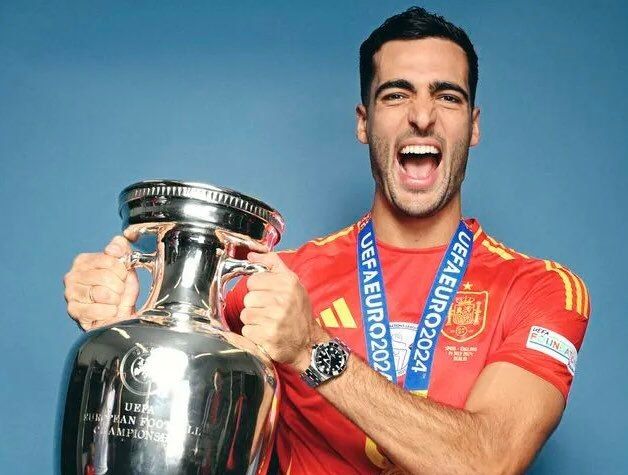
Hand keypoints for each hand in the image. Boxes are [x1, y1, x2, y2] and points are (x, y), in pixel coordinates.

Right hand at [64, 235, 138, 330]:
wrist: (120, 314)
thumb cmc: (120, 290)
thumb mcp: (125, 266)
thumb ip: (121, 248)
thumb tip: (113, 248)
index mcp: (83, 261)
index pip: (109, 260)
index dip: (122, 270)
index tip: (123, 276)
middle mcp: (73, 275)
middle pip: (105, 277)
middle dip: (119, 286)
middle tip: (119, 290)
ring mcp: (71, 294)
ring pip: (101, 293)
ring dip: (115, 300)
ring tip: (113, 300)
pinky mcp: (73, 311)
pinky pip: (96, 310)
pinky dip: (109, 311)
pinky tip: (109, 310)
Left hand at [241, 252, 328, 370]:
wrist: (308, 343)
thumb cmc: (298, 312)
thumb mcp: (292, 283)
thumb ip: (273, 264)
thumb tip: (251, 255)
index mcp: (288, 283)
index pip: (253, 280)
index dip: (258, 289)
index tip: (267, 295)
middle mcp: (283, 300)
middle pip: (248, 298)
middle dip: (255, 306)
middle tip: (268, 311)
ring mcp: (275, 319)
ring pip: (245, 314)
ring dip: (253, 320)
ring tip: (267, 322)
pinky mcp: (268, 336)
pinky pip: (246, 330)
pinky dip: (254, 334)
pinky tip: (266, 333)